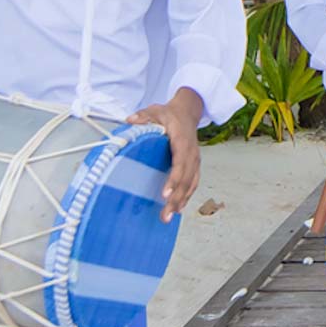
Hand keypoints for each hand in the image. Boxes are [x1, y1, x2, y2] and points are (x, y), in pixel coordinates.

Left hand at [128, 88, 204, 221]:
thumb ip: (143, 116)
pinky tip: (178, 208)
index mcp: (182, 140)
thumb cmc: (170, 114)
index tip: (165, 193)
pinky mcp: (194, 165)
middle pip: (186, 179)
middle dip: (176, 198)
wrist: (188, 112)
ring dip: (181, 201)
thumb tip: (130, 121)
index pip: (180, 163)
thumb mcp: (156, 110)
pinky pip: (193, 183)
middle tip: (165, 214)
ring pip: (191, 184)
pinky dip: (187, 196)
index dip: (173, 179)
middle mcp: (191, 153)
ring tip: (169, 216)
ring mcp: (195, 160)